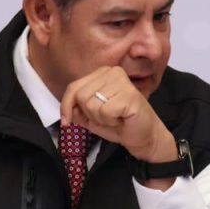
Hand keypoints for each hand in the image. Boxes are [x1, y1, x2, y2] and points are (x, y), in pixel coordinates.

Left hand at [60, 66, 177, 163]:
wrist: (143, 136)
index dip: (66, 106)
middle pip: (80, 96)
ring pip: (91, 104)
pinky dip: (110, 120)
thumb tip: (66, 109)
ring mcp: (122, 82)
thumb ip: (76, 109)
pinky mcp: (129, 95)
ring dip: (100, 118)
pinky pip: (104, 111)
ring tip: (115, 117)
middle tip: (106, 117)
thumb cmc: (119, 123)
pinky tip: (122, 118)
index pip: (73, 87)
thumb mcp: (91, 116)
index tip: (67, 121)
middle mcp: (112, 72)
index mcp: (102, 73)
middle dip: (89, 114)